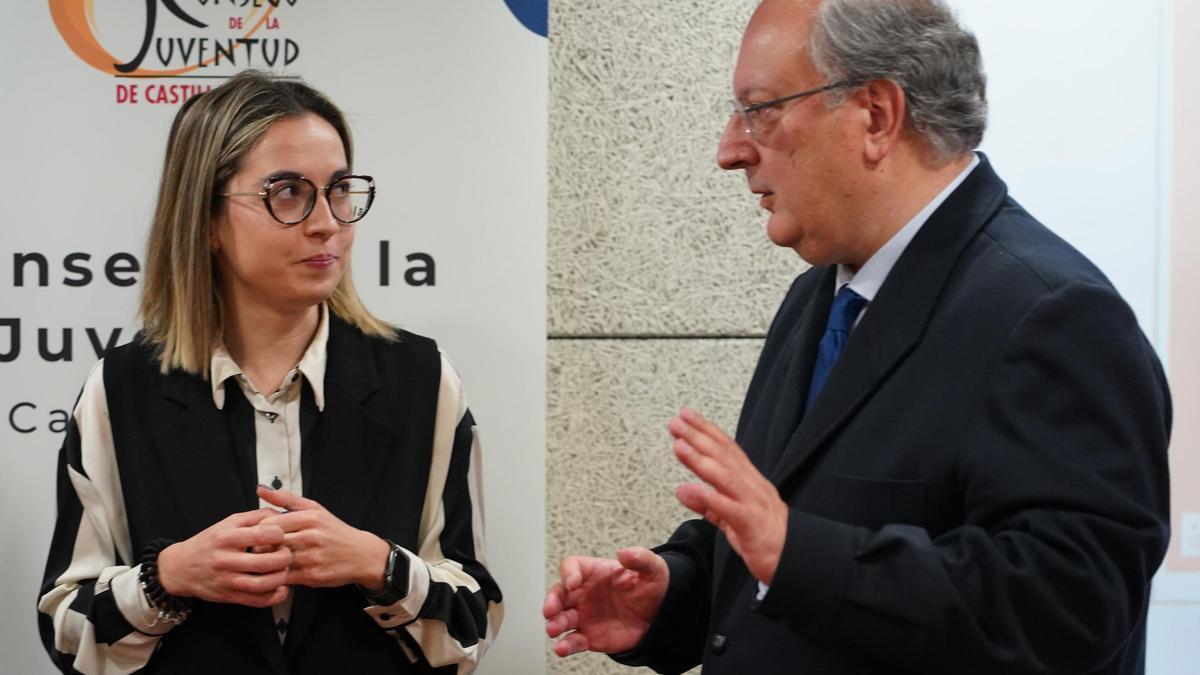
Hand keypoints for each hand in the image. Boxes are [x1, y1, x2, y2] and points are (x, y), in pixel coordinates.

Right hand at [157, 508, 291, 607]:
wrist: (180, 567)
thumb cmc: (210, 542)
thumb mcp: (228, 523)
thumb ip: (255, 517)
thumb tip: (282, 515)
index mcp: (227, 538)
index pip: (263, 534)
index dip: (279, 534)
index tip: (280, 535)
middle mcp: (226, 560)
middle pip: (266, 562)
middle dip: (285, 557)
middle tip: (287, 553)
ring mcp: (227, 581)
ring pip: (263, 584)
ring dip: (282, 577)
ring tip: (284, 569)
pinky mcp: (230, 597)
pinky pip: (258, 601)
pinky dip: (275, 596)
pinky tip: (281, 587)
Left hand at [256, 485, 390, 589]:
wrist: (361, 554)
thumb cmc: (334, 531)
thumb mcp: (314, 509)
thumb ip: (286, 499)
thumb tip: (260, 488)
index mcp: (309, 518)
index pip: (269, 524)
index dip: (258, 531)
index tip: (258, 535)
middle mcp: (311, 536)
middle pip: (269, 543)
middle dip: (260, 548)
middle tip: (258, 550)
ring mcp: (312, 557)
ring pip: (275, 561)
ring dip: (267, 563)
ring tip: (265, 561)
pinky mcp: (312, 576)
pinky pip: (284, 577)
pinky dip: (276, 575)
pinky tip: (278, 571)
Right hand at [543, 547, 668, 656]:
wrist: (660, 614)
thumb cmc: (651, 586)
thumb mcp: (652, 568)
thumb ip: (639, 558)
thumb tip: (624, 553)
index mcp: (593, 572)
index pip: (571, 567)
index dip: (569, 574)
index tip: (573, 583)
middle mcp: (583, 593)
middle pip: (558, 594)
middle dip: (551, 602)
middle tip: (550, 610)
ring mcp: (584, 615)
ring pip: (561, 619)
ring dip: (554, 624)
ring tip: (553, 629)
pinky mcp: (589, 636)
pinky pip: (573, 641)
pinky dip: (565, 645)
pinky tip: (562, 648)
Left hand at [669, 406, 788, 584]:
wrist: (795, 560)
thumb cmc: (763, 537)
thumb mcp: (730, 518)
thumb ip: (708, 503)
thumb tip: (682, 489)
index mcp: (750, 482)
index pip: (727, 449)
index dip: (706, 430)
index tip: (686, 415)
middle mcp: (753, 487)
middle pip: (724, 457)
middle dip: (699, 437)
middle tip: (677, 422)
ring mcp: (754, 504)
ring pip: (726, 477)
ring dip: (701, 460)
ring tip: (680, 446)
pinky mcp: (752, 525)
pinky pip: (730, 510)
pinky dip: (710, 498)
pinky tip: (691, 489)